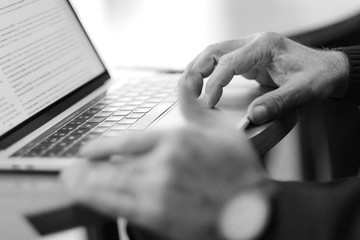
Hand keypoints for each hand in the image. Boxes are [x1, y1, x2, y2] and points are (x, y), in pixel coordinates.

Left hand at [62, 85, 271, 239]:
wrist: (253, 210)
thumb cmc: (240, 172)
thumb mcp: (223, 131)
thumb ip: (196, 108)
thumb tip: (184, 86)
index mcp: (176, 140)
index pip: (126, 140)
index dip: (102, 146)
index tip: (89, 150)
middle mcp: (162, 163)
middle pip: (111, 165)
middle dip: (86, 167)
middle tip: (69, 168)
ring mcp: (157, 190)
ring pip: (109, 185)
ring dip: (85, 183)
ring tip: (71, 181)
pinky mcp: (157, 215)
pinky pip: (118, 206)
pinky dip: (98, 201)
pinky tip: (88, 198)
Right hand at [180, 32, 348, 123]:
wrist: (328, 70)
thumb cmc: (318, 76)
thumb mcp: (302, 91)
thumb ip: (277, 103)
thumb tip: (252, 116)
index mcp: (265, 47)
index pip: (229, 62)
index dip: (215, 83)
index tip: (208, 103)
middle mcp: (254, 43)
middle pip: (214, 50)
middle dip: (197, 70)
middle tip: (189, 92)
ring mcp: (250, 49)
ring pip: (214, 52)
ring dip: (198, 68)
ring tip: (189, 88)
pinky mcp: (249, 58)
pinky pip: (221, 60)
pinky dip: (208, 71)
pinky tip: (202, 83)